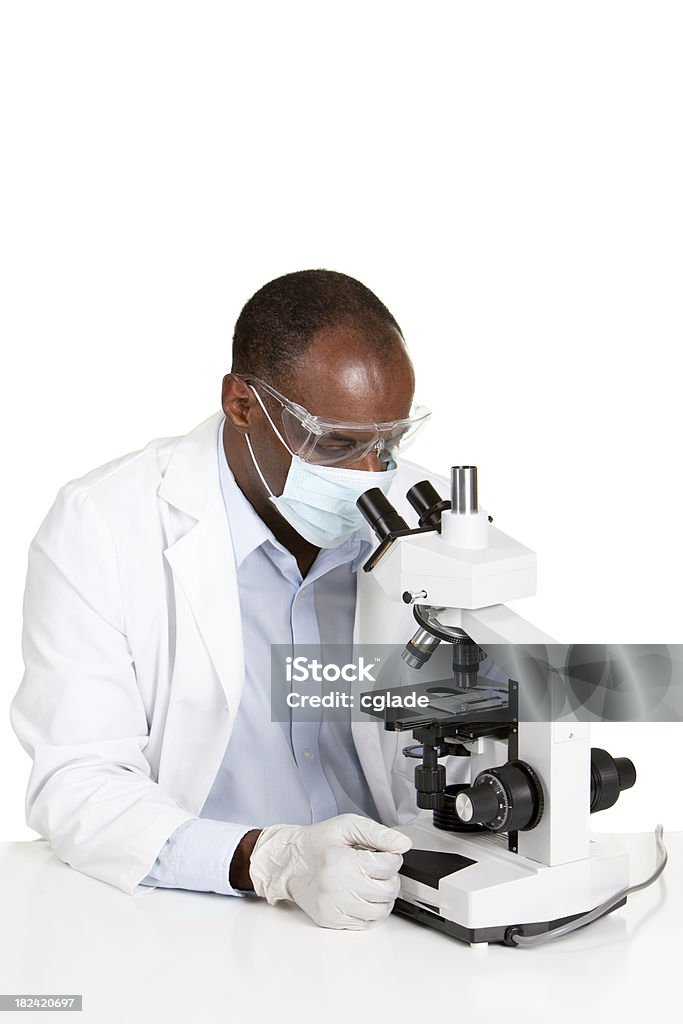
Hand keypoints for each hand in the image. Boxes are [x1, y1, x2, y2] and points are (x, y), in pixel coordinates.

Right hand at [248, 813, 410, 929]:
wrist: (289, 863)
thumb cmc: (317, 843)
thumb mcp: (346, 825)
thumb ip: (377, 833)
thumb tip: (403, 844)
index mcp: (340, 860)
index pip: (387, 866)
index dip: (393, 858)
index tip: (386, 855)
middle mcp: (336, 887)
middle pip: (387, 891)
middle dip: (391, 878)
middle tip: (381, 870)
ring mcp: (333, 907)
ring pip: (380, 911)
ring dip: (384, 897)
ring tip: (373, 884)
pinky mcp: (331, 920)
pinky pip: (365, 924)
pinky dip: (371, 911)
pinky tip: (363, 897)